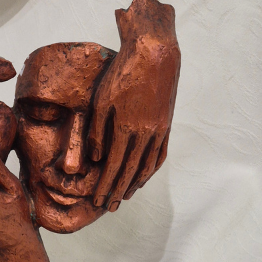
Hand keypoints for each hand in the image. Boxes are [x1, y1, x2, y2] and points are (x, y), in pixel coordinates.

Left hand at [88, 0, 180, 210]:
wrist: (154, 53)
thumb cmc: (121, 74)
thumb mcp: (101, 101)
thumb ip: (97, 132)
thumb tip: (94, 159)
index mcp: (127, 129)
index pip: (113, 167)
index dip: (105, 186)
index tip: (98, 201)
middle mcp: (146, 134)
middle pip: (130, 172)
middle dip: (118, 191)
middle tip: (109, 207)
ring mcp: (160, 130)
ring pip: (147, 166)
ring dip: (135, 184)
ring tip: (125, 197)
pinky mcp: (166, 123)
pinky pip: (159, 154)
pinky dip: (151, 168)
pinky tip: (144, 176)